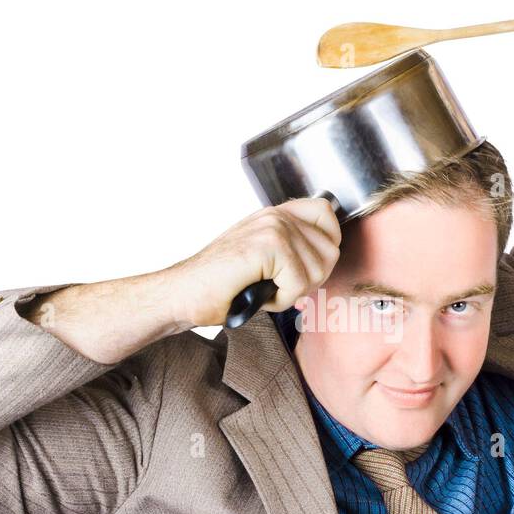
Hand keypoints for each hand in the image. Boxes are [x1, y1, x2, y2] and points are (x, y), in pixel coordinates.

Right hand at [168, 196, 342, 327]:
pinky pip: (299, 283)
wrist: (183, 294)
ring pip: (318, 270)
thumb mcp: (263, 261)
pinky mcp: (267, 246)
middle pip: (330, 250)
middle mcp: (276, 216)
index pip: (326, 214)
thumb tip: (326, 262)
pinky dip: (280, 300)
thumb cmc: (221, 285)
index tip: (303, 269)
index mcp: (276, 215)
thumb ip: (293, 252)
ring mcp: (272, 228)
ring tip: (263, 289)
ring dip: (293, 292)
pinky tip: (257, 294)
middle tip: (278, 287)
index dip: (325, 246)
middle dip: (310, 280)